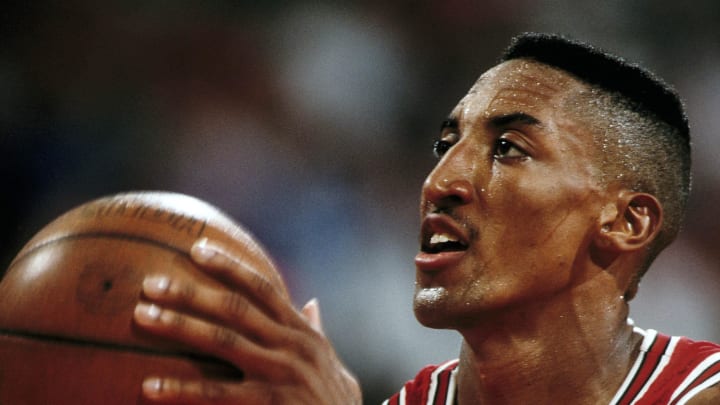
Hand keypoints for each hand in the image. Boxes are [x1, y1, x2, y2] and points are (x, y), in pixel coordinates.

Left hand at [133, 238, 361, 403]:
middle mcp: (291, 346)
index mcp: (302, 331)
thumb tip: (312, 302)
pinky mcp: (269, 404)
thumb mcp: (332, 362)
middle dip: (190, 293)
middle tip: (151, 283)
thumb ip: (318, 331)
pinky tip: (149, 387)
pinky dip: (180, 390)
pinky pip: (215, 394)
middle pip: (234, 309)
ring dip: (178, 326)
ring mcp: (280, 374)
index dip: (229, 266)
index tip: (197, 248)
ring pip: (222, 342)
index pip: (262, 288)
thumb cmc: (336, 401)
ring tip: (142, 317)